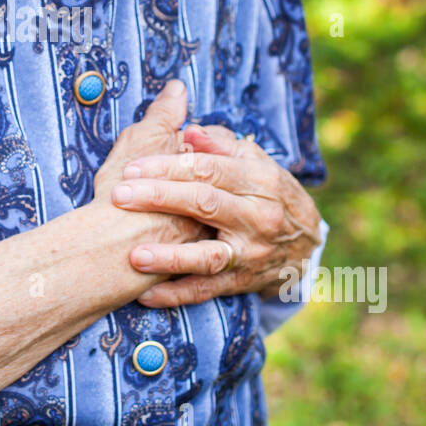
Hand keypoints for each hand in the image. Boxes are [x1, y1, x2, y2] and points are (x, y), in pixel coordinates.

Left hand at [111, 121, 321, 306]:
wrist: (307, 244)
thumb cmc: (269, 192)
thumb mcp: (255, 161)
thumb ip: (220, 144)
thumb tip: (189, 130)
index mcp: (259, 179)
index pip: (208, 168)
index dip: (168, 166)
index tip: (132, 167)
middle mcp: (257, 216)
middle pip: (204, 203)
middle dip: (159, 197)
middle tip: (119, 195)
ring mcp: (250, 253)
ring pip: (208, 256)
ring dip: (170, 258)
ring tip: (134, 256)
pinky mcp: (242, 282)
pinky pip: (206, 291)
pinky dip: (175, 295)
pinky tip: (146, 295)